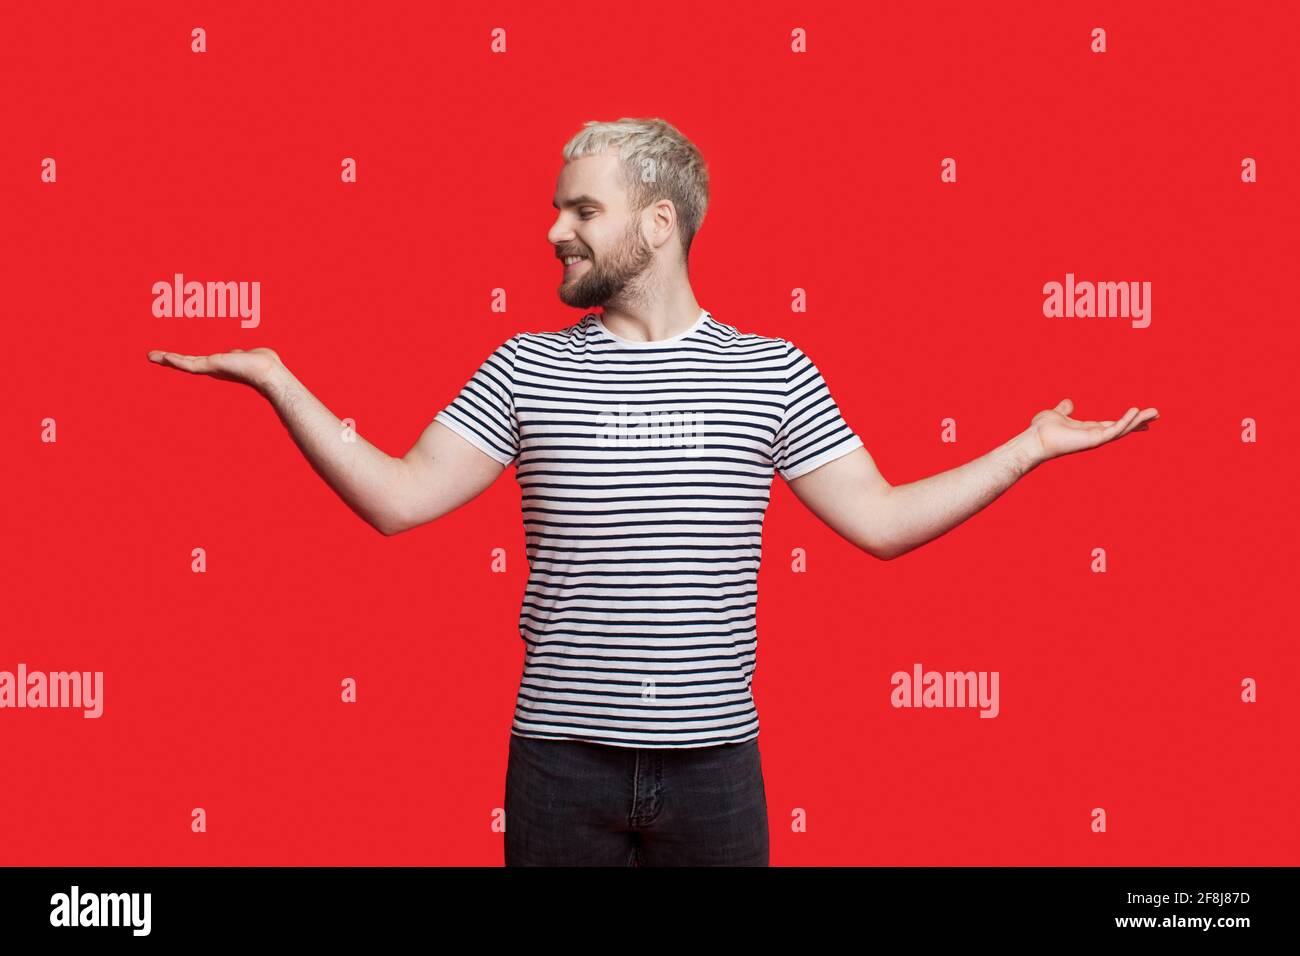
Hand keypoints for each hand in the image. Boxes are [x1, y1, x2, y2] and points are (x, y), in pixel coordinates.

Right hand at [147, 347, 284, 392]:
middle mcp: (213, 369)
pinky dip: (176, 361)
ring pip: (184, 364)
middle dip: (169, 360)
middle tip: (152, 356)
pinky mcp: (211, 367)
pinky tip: (163, 357)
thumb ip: (237, 353)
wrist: (267, 371)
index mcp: (220, 365)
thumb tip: (235, 352)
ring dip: (167, 359)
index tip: (169, 357)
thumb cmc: (263, 363)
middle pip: (187, 363)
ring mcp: (211, 369)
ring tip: (151, 356)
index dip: (183, 359)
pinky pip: (190, 365)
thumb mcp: (246, 354)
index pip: (197, 362)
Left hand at [1025, 398, 1158, 466]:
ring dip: (1138, 420)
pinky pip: (1114, 430)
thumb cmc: (1041, 429)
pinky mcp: (1093, 440)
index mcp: (1088, 429)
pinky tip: (1135, 412)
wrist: (1033, 439)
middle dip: (1139, 421)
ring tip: (1154, 413)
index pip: (1112, 424)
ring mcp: (1095, 439)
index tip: (1141, 414)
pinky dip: (1125, 421)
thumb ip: (1064, 409)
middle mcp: (1094, 435)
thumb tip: (1068, 403)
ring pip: (1122, 429)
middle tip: (1157, 414)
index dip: (1127, 420)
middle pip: (1122, 428)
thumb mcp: (1056, 414)